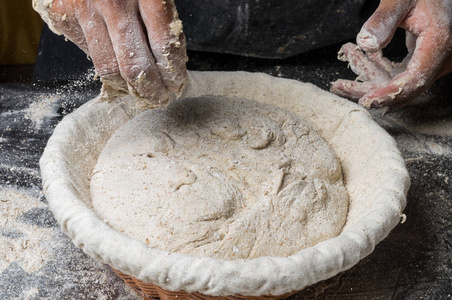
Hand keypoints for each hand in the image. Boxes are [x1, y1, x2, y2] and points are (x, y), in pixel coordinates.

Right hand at [41, 0, 187, 106]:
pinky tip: (117, 68)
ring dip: (128, 87)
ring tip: (140, 92)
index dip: (172, 74)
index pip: (163, 48)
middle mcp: (113, 2)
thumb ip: (161, 21)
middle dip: (152, 90)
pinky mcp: (63, 13)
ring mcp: (85, 8)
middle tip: (160, 97)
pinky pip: (87, 53)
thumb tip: (168, 64)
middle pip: (134, 67)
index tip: (177, 83)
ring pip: (108, 68)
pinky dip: (105, 65)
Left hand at [331, 0, 451, 107]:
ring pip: (397, 82)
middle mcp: (441, 57)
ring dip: (367, 81)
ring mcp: (434, 61)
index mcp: (439, 41)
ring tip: (339, 81)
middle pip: (403, 88)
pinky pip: (398, 72)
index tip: (366, 100)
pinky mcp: (423, 59)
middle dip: (370, 91)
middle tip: (339, 88)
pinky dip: (375, 70)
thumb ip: (384, 19)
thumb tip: (366, 43)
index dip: (389, 94)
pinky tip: (355, 60)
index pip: (414, 79)